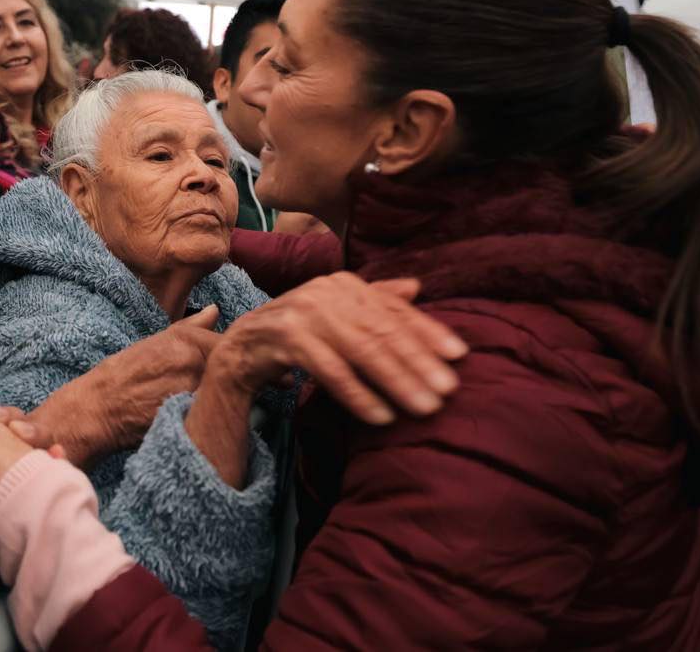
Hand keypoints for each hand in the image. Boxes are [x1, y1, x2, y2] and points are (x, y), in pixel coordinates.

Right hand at [31, 305, 220, 466]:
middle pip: (232, 371)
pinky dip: (210, 417)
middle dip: (228, 380)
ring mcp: (192, 390)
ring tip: (206, 404)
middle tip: (217, 389)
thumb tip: (215, 310)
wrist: (97, 409)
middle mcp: (193, 360)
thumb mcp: (155, 342)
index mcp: (188, 339)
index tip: (227, 368)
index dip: (233, 359)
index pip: (233, 346)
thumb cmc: (123, 375)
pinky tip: (199, 419)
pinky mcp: (189, 416)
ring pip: (224, 394)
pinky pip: (212, 415)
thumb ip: (191, 327)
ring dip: (221, 399)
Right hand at [206, 273, 466, 424]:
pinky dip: (358, 395)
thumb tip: (417, 287)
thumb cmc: (296, 335)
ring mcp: (303, 312)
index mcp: (343, 284)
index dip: (428, 332)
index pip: (393, 310)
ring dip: (396, 382)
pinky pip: (330, 371)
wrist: (239, 350)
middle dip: (418, 362)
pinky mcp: (285, 338)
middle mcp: (324, 291)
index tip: (459, 356)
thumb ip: (374, 302)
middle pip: (382, 331)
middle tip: (449, 390)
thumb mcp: (336, 315)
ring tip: (424, 407)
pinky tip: (381, 416)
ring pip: (361, 351)